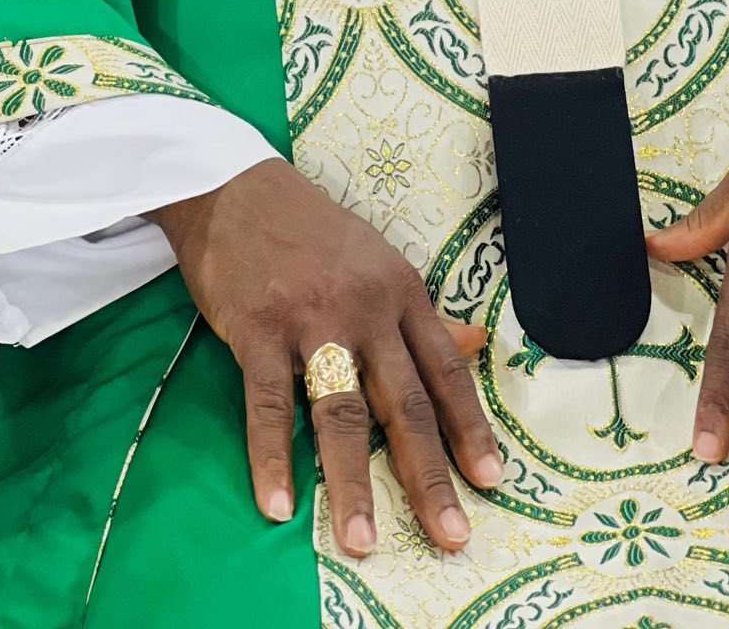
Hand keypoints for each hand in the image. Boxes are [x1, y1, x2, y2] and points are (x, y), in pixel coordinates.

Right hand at [151, 160, 501, 557]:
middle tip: (449, 534)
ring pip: (340, 412)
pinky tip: (278, 504)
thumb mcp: (379, 262)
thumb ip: (424, 314)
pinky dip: (272, 458)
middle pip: (404, 402)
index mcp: (401, 292)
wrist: (236, 187)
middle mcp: (365, 308)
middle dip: (428, 474)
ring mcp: (311, 319)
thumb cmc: (312, 231)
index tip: (491, 482)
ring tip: (362, 541)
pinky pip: (269, 404)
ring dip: (352, 482)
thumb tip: (478, 345)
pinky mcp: (258, 329)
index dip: (469, 429)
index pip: (445, 371)